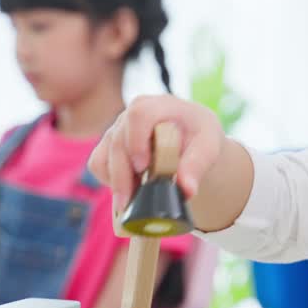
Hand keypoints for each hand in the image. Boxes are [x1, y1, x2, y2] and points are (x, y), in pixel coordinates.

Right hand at [87, 95, 224, 208]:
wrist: (191, 139)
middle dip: (122, 175)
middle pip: (117, 141)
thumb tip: (186, 189)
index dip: (136, 141)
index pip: (139, 115)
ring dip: (115, 181)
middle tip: (129, 202)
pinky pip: (98, 164)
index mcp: (159, 106)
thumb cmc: (199, 137)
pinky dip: (109, 181)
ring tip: (134, 199)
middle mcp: (132, 114)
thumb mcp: (209, 146)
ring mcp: (117, 129)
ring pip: (103, 155)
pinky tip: (129, 190)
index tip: (143, 167)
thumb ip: (198, 165)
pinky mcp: (109, 145)